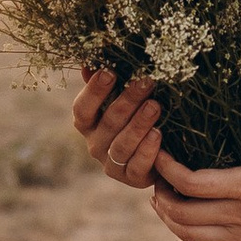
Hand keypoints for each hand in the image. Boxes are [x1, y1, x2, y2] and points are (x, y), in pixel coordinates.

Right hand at [72, 66, 164, 189]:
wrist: (156, 155)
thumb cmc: (133, 118)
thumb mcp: (120, 99)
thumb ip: (106, 82)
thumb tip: (90, 61)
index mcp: (87, 124)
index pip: (82, 109)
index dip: (93, 91)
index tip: (109, 72)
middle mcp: (95, 145)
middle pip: (108, 123)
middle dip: (128, 101)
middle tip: (146, 82)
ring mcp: (112, 164)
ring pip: (123, 145)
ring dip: (139, 124)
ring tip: (155, 106)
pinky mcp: (131, 178)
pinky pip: (137, 165)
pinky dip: (148, 150)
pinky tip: (158, 134)